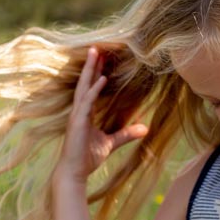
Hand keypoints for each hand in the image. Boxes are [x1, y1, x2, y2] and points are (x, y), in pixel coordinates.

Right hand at [55, 47, 148, 182]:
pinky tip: (102, 78)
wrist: (74, 172)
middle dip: (92, 65)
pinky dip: (94, 89)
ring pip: (84, 87)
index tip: (102, 59)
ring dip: (90, 70)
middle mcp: (79, 111)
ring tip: (96, 53)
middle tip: (97, 47)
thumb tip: (145, 128)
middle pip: (85, 83)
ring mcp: (77, 115)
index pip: (91, 88)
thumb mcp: (111, 143)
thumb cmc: (87, 157)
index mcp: (85, 113)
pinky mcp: (77, 122)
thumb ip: (126, 134)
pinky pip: (87, 102)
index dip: (96, 73)